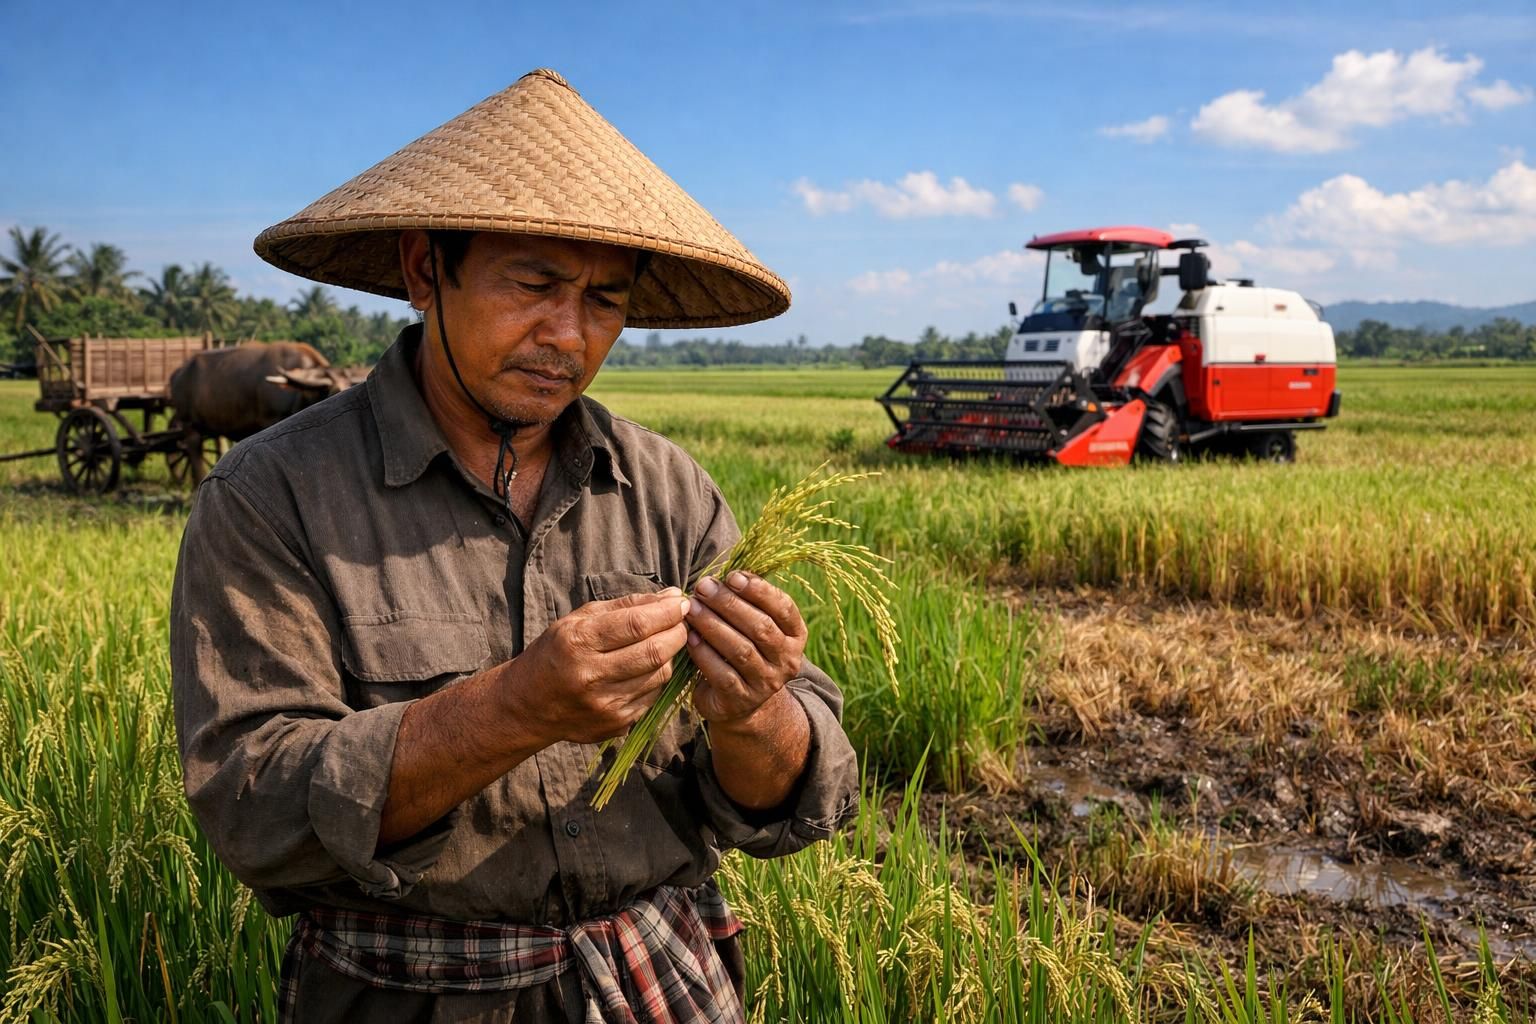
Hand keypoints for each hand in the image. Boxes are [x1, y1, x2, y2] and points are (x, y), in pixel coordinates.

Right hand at [507, 589, 690, 744]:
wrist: (527, 706)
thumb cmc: (556, 653)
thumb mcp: (580, 619)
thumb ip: (627, 605)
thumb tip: (673, 596)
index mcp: (577, 642)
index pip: (636, 624)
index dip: (667, 611)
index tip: (681, 602)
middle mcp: (590, 676)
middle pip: (655, 652)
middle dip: (677, 632)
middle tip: (682, 621)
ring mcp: (605, 705)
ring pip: (660, 675)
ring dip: (670, 655)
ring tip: (663, 642)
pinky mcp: (616, 724)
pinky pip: (653, 695)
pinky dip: (657, 677)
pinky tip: (647, 668)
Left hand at [685, 571, 806, 726]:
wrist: (739, 701)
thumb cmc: (743, 647)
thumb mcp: (753, 625)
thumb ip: (746, 602)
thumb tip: (721, 577)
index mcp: (795, 635)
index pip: (784, 609)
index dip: (759, 590)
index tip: (733, 576)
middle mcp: (787, 660)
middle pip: (761, 627)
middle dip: (730, 604)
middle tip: (704, 587)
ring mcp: (766, 683)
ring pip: (741, 650)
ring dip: (713, 625)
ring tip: (692, 608)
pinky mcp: (741, 700)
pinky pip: (722, 674)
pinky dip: (705, 654)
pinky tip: (691, 637)